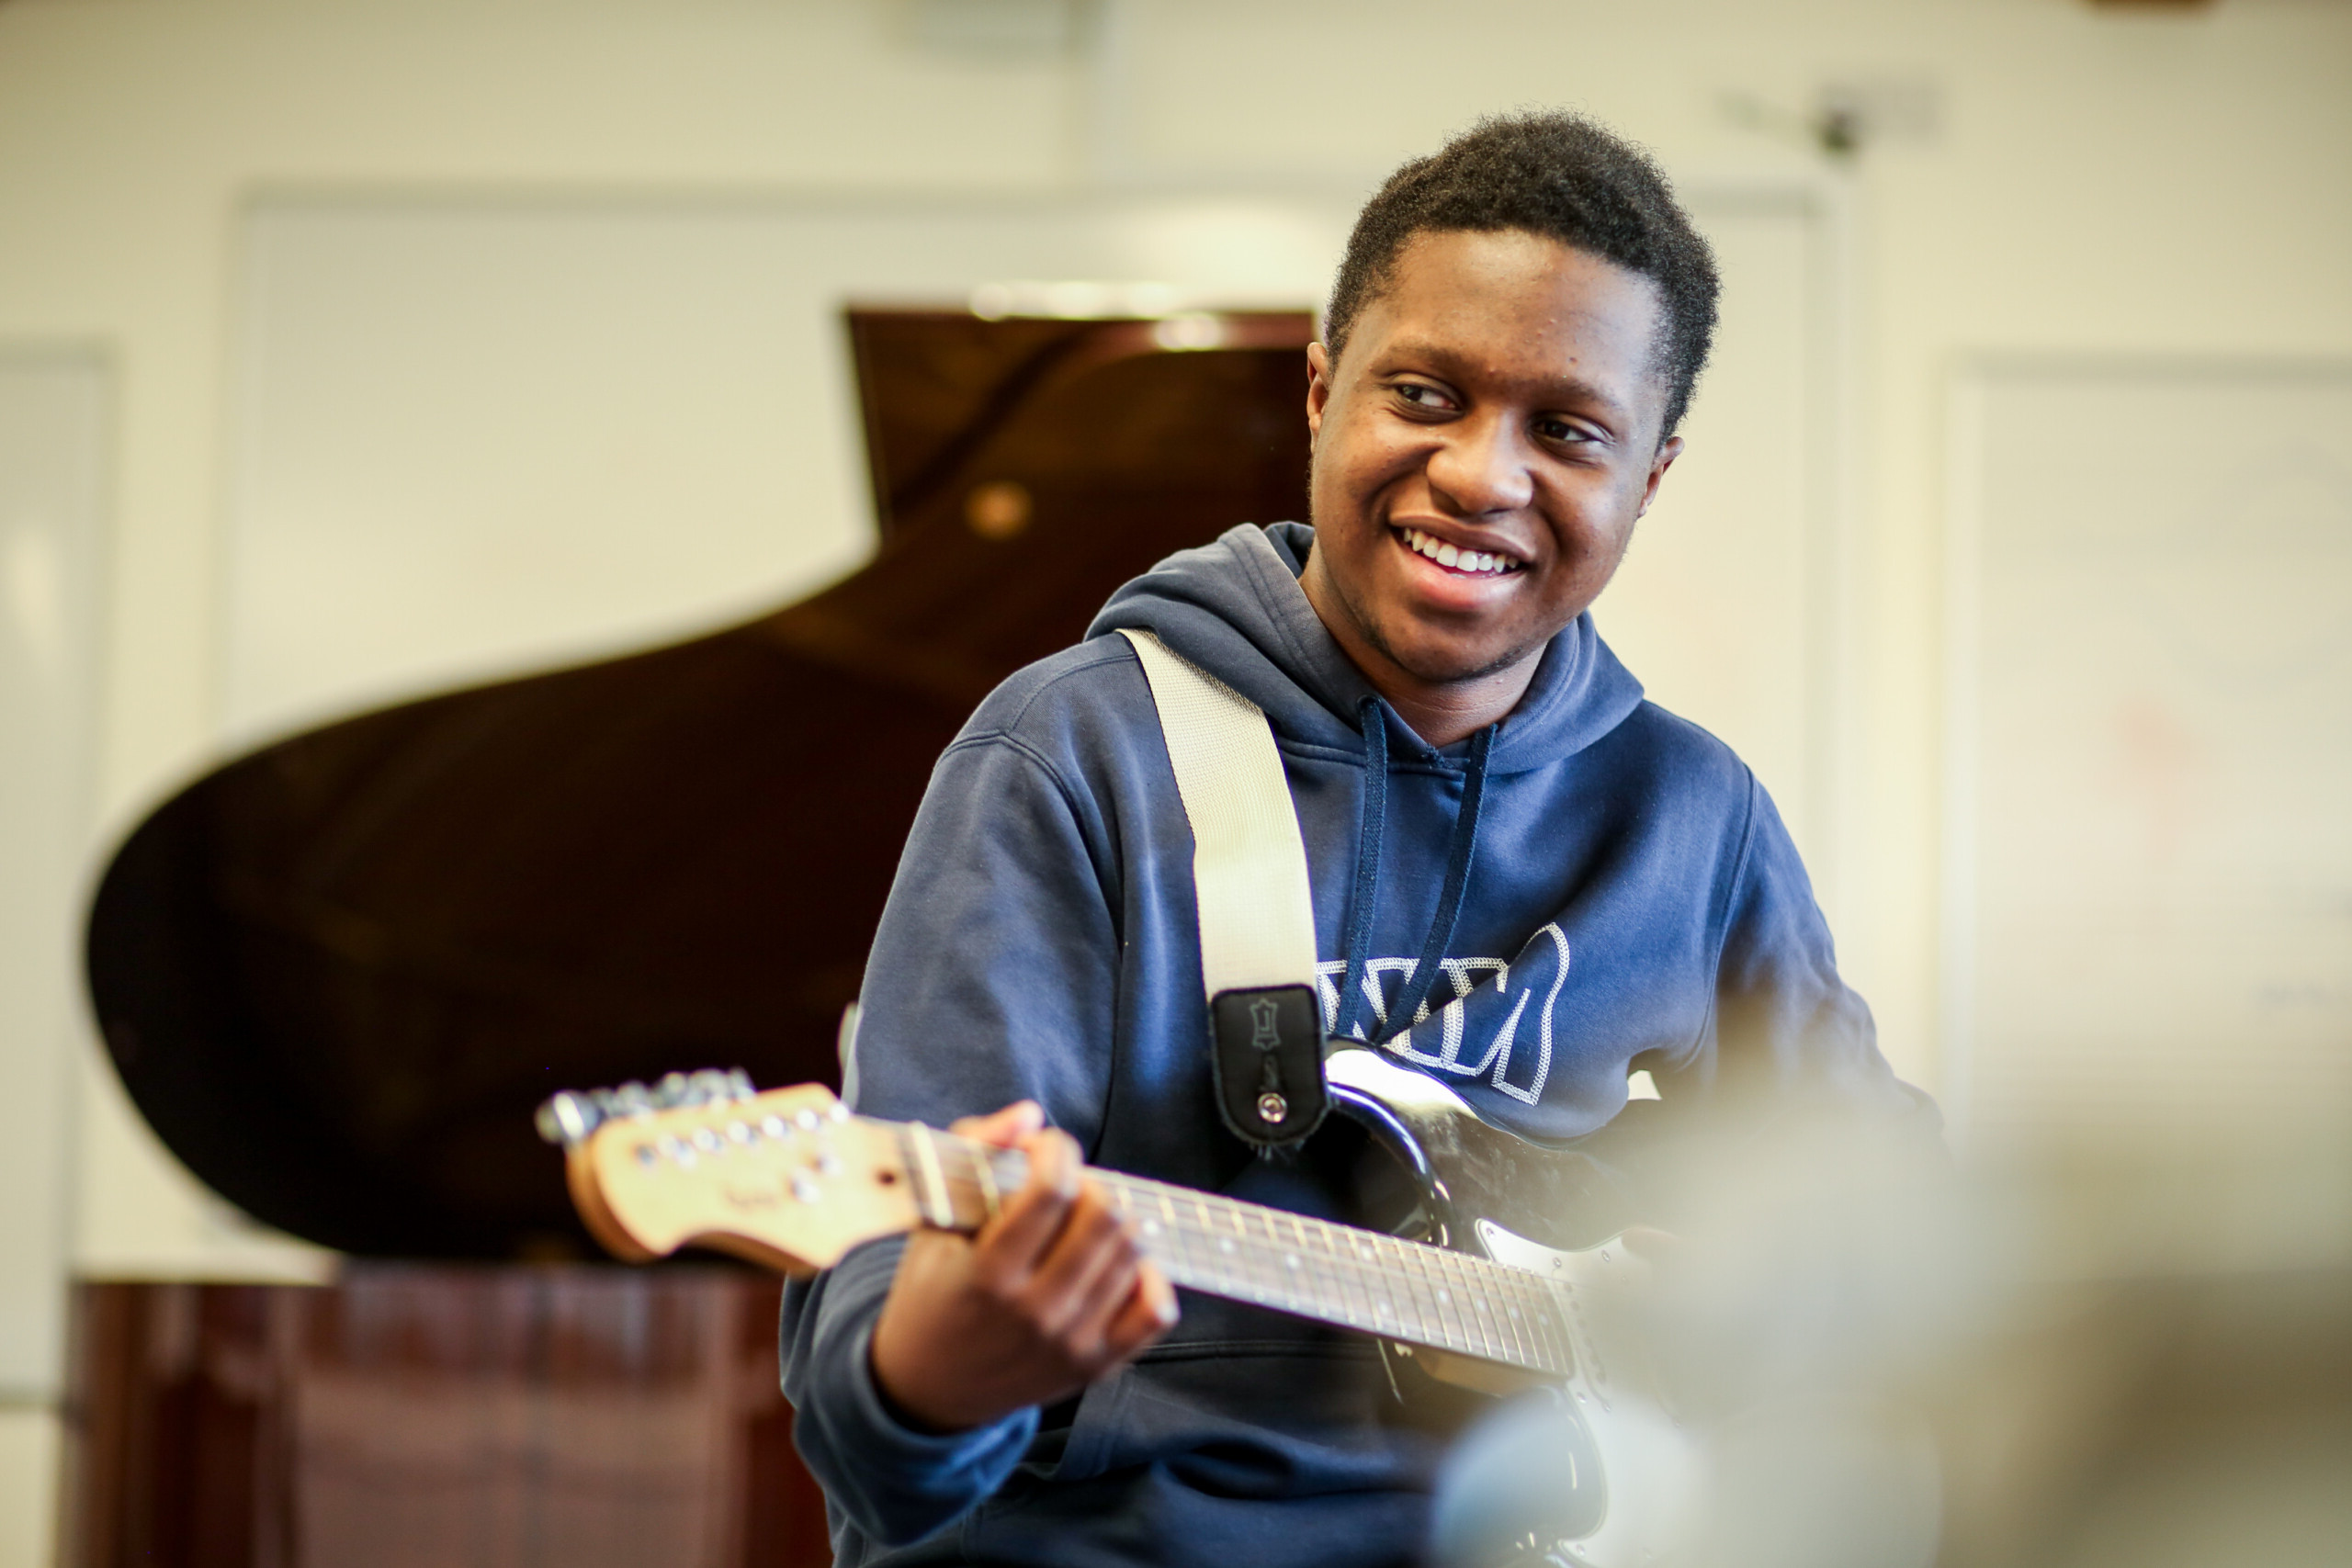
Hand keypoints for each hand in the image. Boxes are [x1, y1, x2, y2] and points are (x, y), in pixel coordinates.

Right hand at [868, 1101, 1178, 1433]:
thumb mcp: (933, 1223)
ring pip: (1132, 1253)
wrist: (929, 1390)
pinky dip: (1148, 1274)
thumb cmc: (930, 1296)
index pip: (1051, 1191)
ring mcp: (1071, 1343)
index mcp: (988, 1276)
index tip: (1040, 1148)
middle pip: (1104, 1217)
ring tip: (1083, 1221)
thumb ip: (974, 1153)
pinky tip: (1115, 1262)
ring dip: (1115, 1220)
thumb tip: (1028, 1114)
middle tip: (1065, 1187)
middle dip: (1088, 1182)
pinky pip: (1155, 1309)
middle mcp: (1035, 1313)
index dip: (1054, 1150)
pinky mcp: (1097, 1366)